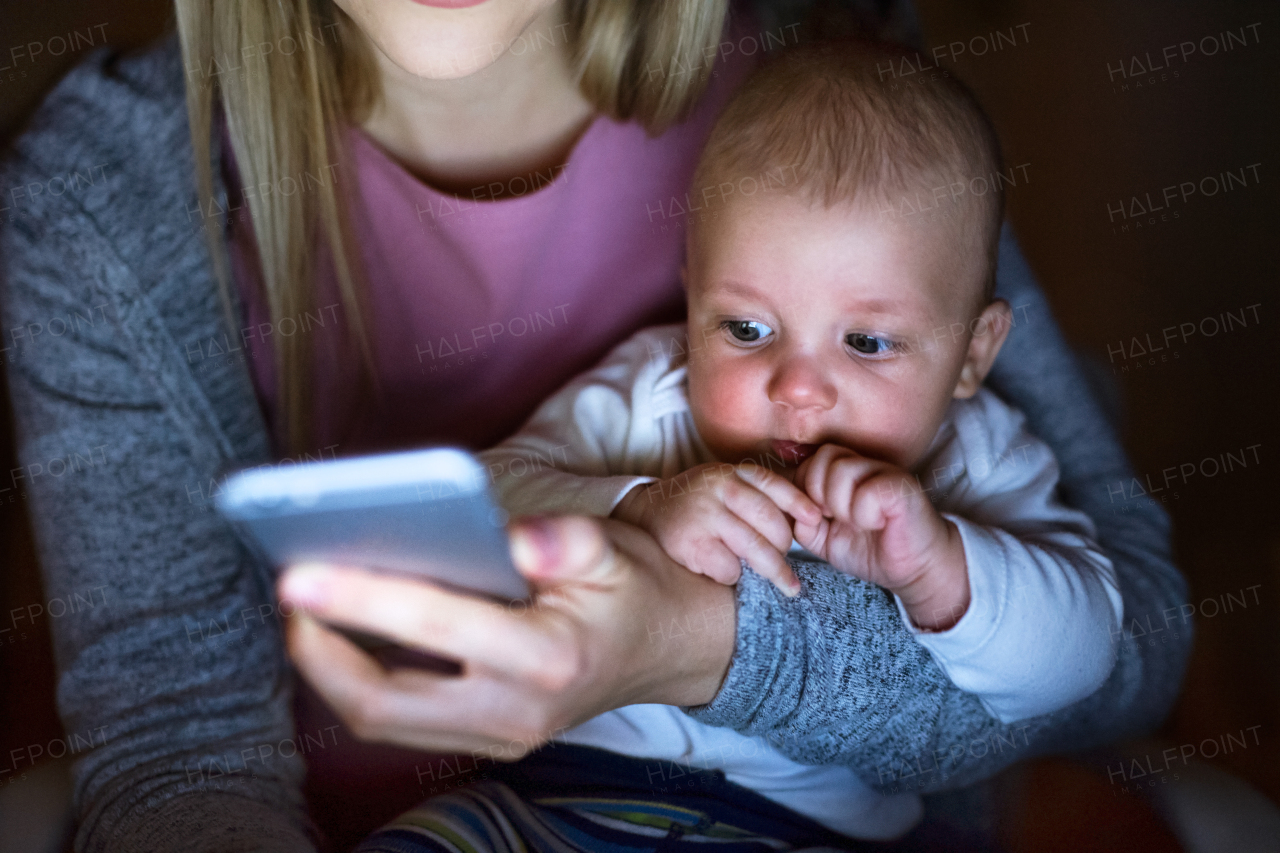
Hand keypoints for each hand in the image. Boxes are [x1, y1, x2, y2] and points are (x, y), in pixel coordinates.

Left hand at [278, 516, 734, 757]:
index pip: (436, 628)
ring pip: (384, 720)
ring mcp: (498, 736)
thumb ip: (566, 541)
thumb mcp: (613, 550)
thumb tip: (514, 538)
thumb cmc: (632, 590)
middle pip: (384, 703)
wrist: (670, 649)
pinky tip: (344, 633)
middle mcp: (516, 712)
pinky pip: (403, 720)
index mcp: (548, 659)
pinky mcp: (485, 739)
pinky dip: (361, 679)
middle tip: (290, 592)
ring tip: (306, 610)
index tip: (299, 573)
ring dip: (332, 669)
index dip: (360, 599)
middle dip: (320, 653)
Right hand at [611, 462, 820, 595]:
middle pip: (771, 523)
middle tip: (785, 560)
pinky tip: (722, 570)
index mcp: (729, 472)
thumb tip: (808, 519)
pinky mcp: (690, 544)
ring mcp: (703, 515)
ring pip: (756, 549)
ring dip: (772, 570)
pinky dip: (732, 575)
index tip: (816, 521)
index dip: (799, 504)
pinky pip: (730, 569)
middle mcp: (718, 488)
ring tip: (786, 584)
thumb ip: (756, 494)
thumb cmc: (695, 504)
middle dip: (784, 547)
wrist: (642, 513)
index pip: (774, 485)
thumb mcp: (722, 484)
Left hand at [794, 444, 969, 629]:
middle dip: (818, 496)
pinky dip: (865, 515)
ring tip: (859, 523)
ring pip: (842, 471)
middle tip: (836, 519)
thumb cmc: (872, 550)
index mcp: (844, 473)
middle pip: (821, 459)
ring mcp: (884, 472)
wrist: (915, 570)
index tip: (819, 518)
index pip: (808, 463)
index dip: (804, 491)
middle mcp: (864, 465)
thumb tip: (784, 507)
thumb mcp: (824, 539)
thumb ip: (801, 522)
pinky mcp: (901, 488)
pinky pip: (867, 491)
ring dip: (842, 506)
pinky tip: (878, 523)